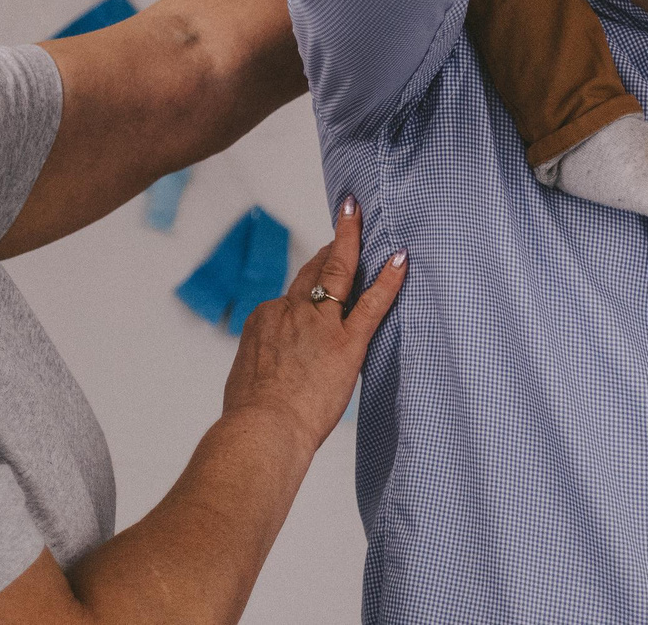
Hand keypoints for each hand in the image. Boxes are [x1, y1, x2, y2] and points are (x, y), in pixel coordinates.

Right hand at [220, 197, 407, 456]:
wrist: (262, 430)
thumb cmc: (251, 416)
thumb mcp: (246, 377)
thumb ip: (264, 361)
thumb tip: (270, 369)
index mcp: (265, 320)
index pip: (290, 298)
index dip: (307, 290)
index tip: (318, 278)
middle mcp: (290, 311)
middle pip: (313, 272)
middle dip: (328, 248)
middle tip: (345, 222)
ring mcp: (319, 323)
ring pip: (337, 272)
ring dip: (350, 240)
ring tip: (359, 216)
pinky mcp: (346, 342)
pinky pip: (372, 303)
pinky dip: (388, 278)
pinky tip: (401, 258)